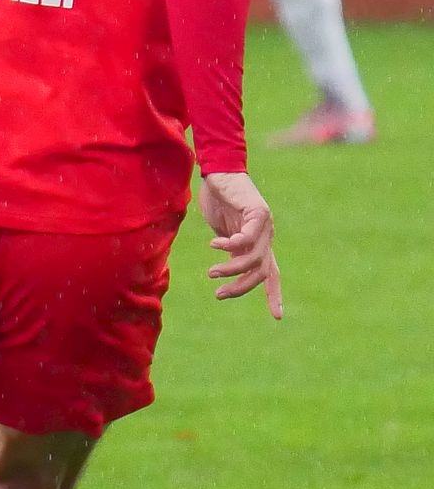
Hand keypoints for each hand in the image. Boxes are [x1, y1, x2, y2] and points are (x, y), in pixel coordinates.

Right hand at [197, 171, 281, 317]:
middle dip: (241, 287)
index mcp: (259, 243)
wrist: (221, 172)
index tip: (278, 316)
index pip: (271, 274)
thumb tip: (227, 270)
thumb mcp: (224, 231)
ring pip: (253, 258)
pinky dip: (230, 245)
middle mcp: (266, 237)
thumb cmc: (220, 200)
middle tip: (219, 294)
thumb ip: (230, 250)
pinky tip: (215, 245)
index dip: (274, 295)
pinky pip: (247, 237)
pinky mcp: (257, 212)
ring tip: (211, 272)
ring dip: (231, 269)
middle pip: (261, 272)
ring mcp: (264, 225)